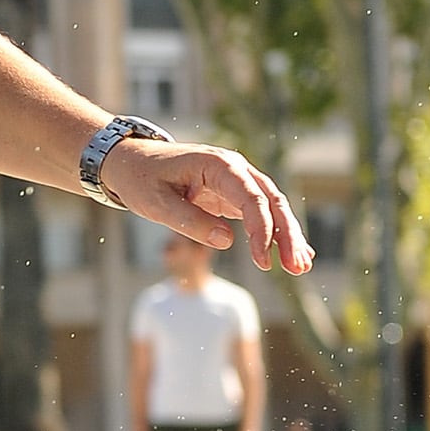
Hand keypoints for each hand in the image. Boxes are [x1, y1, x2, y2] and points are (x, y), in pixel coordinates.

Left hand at [101, 141, 313, 274]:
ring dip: (287, 236)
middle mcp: (234, 168)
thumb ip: (189, 221)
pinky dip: (275, 232)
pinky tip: (291, 253)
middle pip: (271, 201)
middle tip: (297, 268)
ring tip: (300, 267)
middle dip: (287, 235)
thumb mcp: (155, 203)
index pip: (252, 199)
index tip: (263, 262)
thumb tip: (227, 241)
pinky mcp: (231, 192)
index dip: (261, 231)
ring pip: (271, 207)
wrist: (129, 161)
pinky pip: (260, 212)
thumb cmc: (139, 179)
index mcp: (218, 165)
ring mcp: (235, 179)